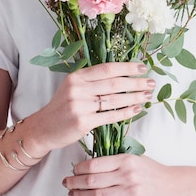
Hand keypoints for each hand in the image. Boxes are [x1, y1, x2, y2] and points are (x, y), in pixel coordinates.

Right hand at [33, 62, 154, 151]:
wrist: (43, 128)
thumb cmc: (62, 107)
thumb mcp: (73, 88)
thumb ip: (93, 81)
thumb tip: (122, 75)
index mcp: (77, 77)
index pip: (107, 68)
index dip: (127, 67)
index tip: (143, 68)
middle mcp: (78, 89)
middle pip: (114, 83)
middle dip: (135, 83)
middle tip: (151, 83)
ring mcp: (80, 106)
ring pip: (114, 100)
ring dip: (134, 97)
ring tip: (147, 96)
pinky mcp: (83, 122)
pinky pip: (110, 116)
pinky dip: (125, 113)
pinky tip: (136, 109)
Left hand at [63, 154, 174, 195]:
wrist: (173, 186)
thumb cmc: (152, 171)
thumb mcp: (135, 158)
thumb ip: (115, 161)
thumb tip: (90, 164)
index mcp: (126, 160)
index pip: (95, 164)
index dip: (79, 168)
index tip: (73, 170)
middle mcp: (127, 175)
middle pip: (92, 180)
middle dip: (75, 182)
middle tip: (67, 183)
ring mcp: (130, 191)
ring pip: (97, 195)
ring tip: (73, 195)